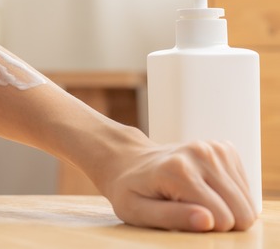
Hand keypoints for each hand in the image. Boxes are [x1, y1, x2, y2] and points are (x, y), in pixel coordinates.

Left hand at [102, 137, 257, 231]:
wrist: (128, 161)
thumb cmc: (131, 191)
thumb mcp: (138, 211)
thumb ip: (171, 218)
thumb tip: (207, 221)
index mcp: (179, 170)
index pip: (222, 219)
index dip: (205, 227)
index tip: (181, 216)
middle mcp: (201, 154)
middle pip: (241, 211)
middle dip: (220, 220)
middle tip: (188, 210)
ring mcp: (215, 148)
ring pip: (247, 202)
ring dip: (225, 207)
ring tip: (193, 198)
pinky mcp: (225, 149)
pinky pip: (245, 189)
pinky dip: (229, 195)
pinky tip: (204, 189)